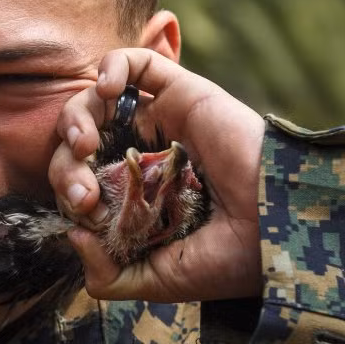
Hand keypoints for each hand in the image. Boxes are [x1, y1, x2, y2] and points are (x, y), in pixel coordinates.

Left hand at [48, 49, 264, 301]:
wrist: (279, 228)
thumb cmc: (229, 259)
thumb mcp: (158, 281)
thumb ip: (109, 276)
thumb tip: (72, 236)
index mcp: (137, 199)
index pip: (79, 184)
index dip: (68, 194)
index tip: (87, 215)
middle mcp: (144, 157)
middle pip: (79, 147)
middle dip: (65, 168)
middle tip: (83, 194)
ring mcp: (162, 123)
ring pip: (95, 104)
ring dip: (75, 121)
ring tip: (86, 146)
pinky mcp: (182, 93)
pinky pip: (137, 63)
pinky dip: (111, 67)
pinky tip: (104, 92)